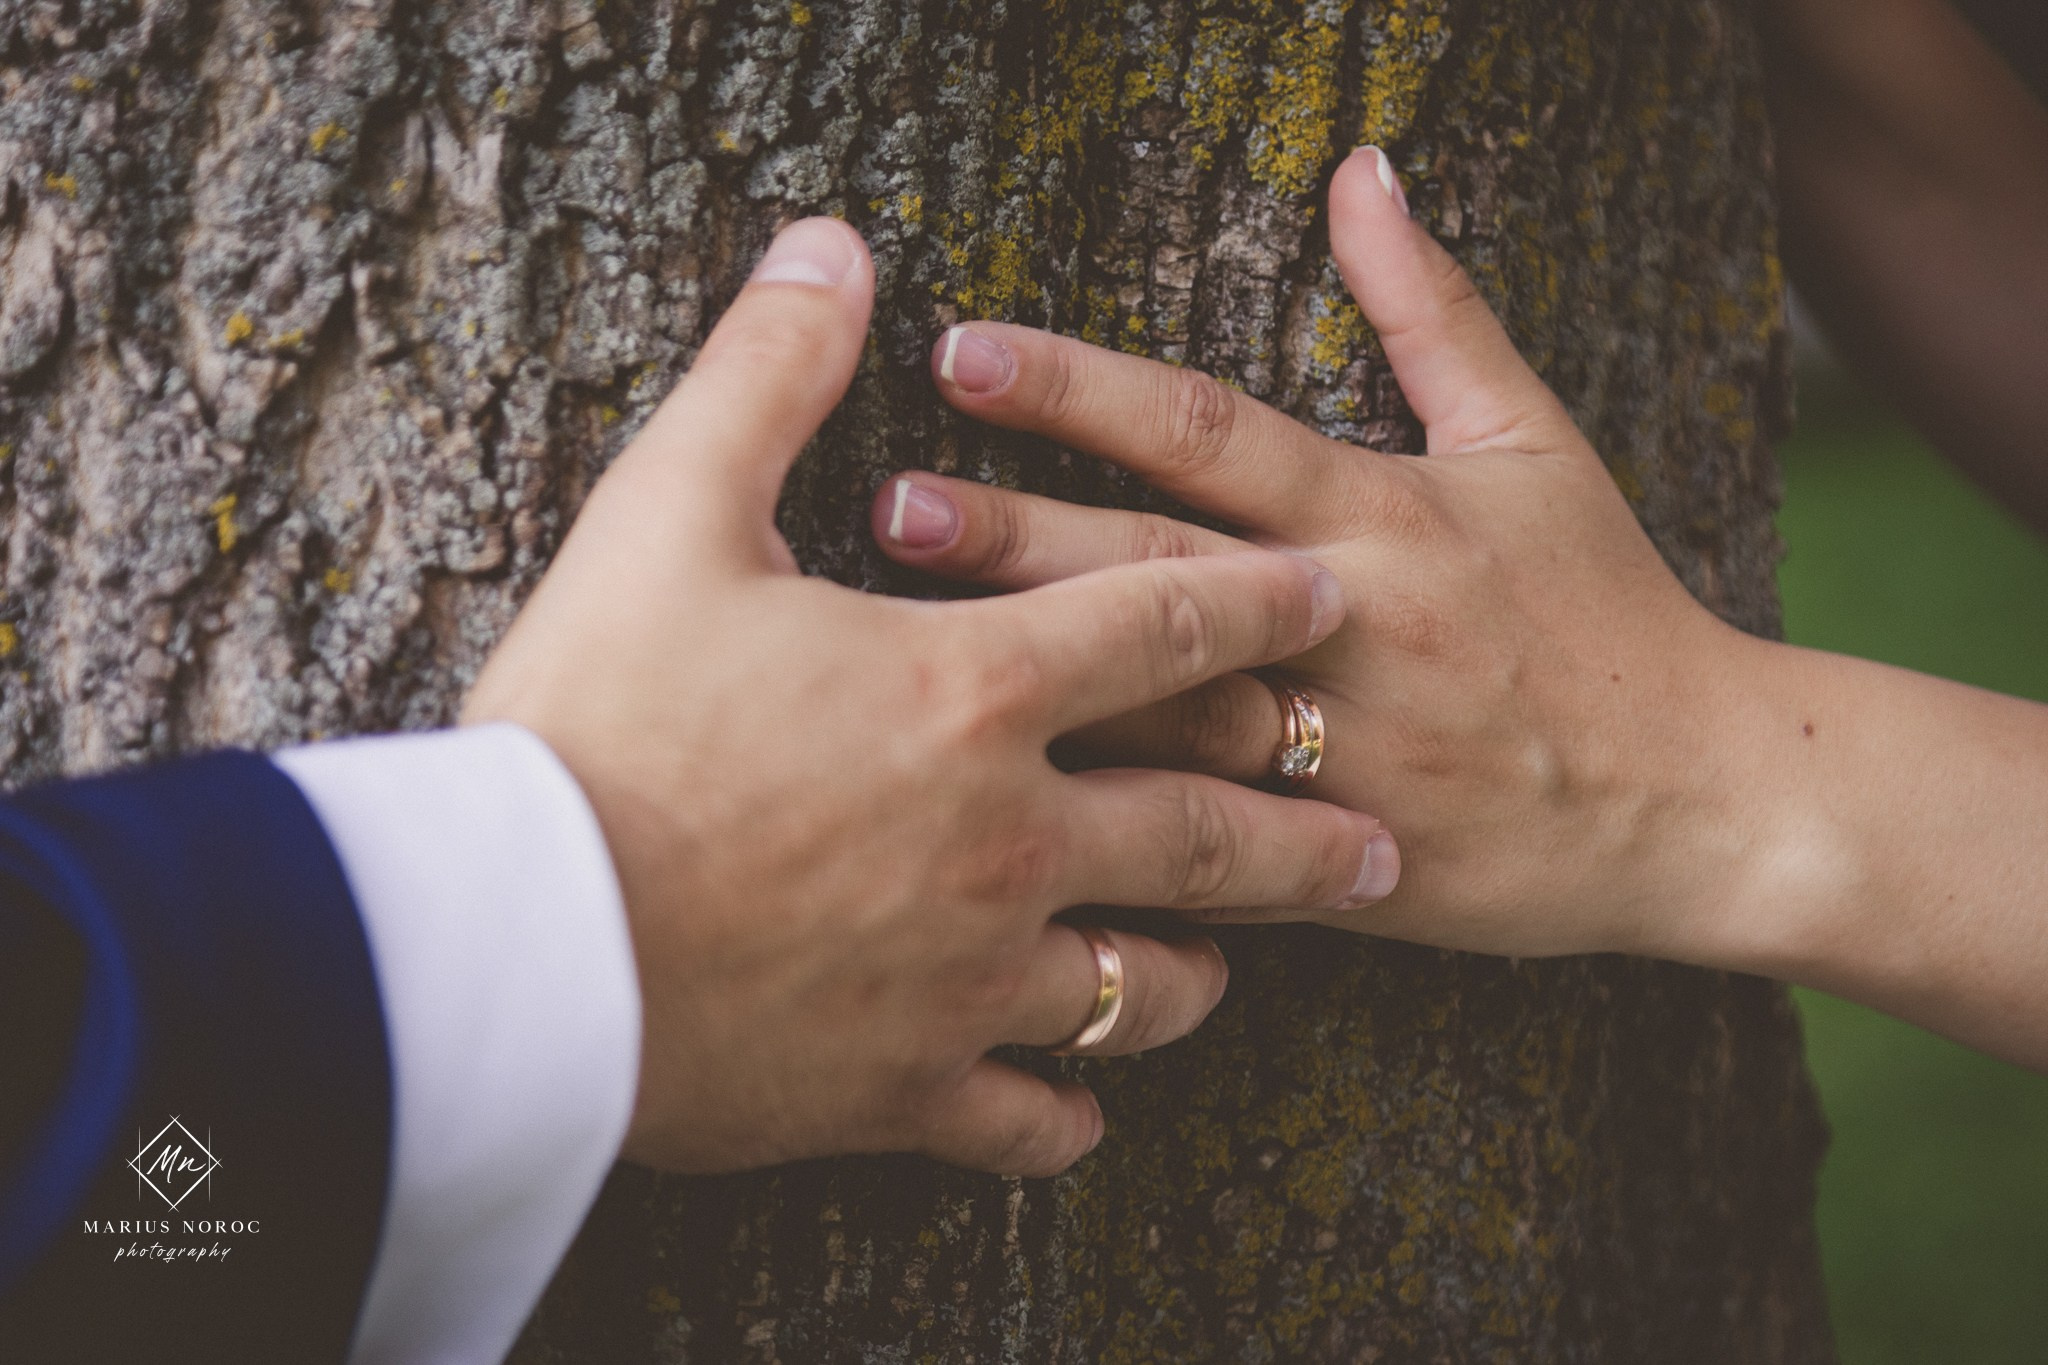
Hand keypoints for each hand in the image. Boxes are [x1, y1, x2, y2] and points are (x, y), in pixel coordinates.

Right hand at [463, 219, 1389, 1177]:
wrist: (513, 945)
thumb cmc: (590, 720)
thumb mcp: (666, 514)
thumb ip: (769, 376)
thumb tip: (829, 248)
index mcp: (971, 688)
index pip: (1162, 626)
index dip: (1257, 603)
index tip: (1327, 602)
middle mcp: (1009, 837)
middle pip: (1210, 832)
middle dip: (1311, 836)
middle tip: (1385, 850)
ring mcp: (968, 976)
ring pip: (1138, 986)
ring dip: (1199, 970)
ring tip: (1236, 966)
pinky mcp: (900, 1090)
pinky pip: (1022, 1117)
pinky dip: (1060, 1114)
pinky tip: (1079, 1111)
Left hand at [872, 147, 1763, 961]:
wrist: (1702, 796)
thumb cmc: (1606, 607)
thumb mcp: (1534, 443)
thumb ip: (1431, 310)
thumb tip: (1363, 170)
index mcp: (1381, 517)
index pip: (1207, 432)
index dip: (1082, 388)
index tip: (962, 350)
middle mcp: (1349, 628)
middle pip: (1155, 573)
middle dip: (1016, 538)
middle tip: (885, 510)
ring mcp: (1341, 757)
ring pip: (1162, 718)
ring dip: (1034, 684)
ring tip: (904, 658)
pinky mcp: (1338, 866)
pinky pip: (1206, 856)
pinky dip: (1112, 845)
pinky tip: (1001, 833)